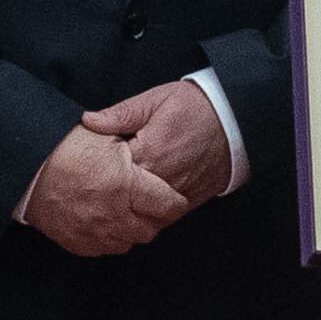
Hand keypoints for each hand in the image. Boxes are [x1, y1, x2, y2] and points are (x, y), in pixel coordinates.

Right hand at [20, 121, 192, 257]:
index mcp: (125, 185)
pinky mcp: (78, 243)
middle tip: (149, 202)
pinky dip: (110, 237)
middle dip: (155, 217)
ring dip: (132, 228)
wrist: (24, 168)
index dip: (175, 201)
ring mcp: (94, 233)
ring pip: (129, 242)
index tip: (174, 196)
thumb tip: (154, 161)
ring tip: (125, 210)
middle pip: (151, 229)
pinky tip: (104, 219)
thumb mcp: (105, 138)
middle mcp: (113, 214)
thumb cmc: (63, 148)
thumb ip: (135, 152)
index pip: (169, 206)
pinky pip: (106, 249)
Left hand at [84, 78, 234, 209]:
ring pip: (141, 215)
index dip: (94, 168)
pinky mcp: (188, 203)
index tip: (84, 163)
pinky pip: (161, 219)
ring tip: (110, 200)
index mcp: (148, 153)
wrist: (236, 123)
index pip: (108, 171)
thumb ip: (121, 114)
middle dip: (106, 194)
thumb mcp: (156, 100)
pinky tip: (135, 208)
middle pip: (121, 199)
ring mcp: (175, 195)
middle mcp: (161, 180)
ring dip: (126, 210)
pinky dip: (147, 215)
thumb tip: (88, 121)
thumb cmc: (196, 108)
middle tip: (92, 185)